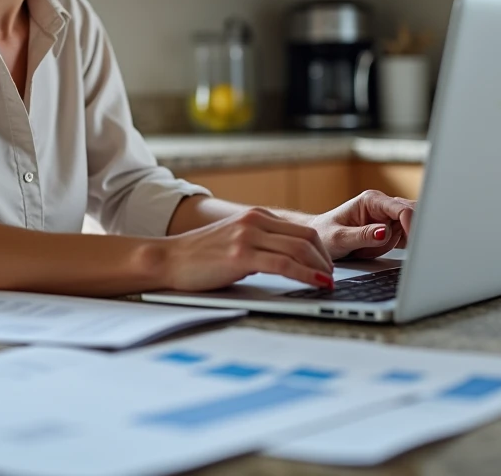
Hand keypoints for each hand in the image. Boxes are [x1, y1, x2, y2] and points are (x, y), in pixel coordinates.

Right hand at [159, 207, 333, 291]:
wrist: (168, 259)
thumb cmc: (199, 256)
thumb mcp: (235, 241)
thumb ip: (260, 243)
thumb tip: (287, 260)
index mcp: (256, 216)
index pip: (302, 229)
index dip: (321, 250)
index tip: (328, 267)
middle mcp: (255, 221)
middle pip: (307, 237)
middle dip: (325, 260)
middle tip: (332, 278)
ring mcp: (248, 236)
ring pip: (300, 249)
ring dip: (320, 268)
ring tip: (328, 284)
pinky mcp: (241, 255)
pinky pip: (284, 264)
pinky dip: (306, 275)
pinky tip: (316, 283)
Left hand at [309, 190, 414, 259]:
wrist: (319, 239)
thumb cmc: (324, 234)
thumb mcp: (339, 238)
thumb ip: (362, 236)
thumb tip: (384, 232)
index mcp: (371, 200)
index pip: (401, 209)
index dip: (411, 225)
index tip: (411, 241)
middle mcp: (382, 205)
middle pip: (410, 220)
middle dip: (398, 238)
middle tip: (374, 247)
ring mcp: (388, 217)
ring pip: (407, 233)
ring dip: (390, 246)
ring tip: (365, 249)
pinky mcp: (391, 229)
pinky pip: (404, 240)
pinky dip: (394, 248)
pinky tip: (375, 249)